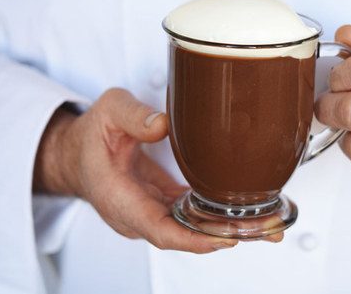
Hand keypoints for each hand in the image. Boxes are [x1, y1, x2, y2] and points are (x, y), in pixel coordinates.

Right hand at [34, 88, 282, 252]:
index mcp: (119, 198)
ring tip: (271, 224)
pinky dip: (221, 219)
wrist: (78, 154)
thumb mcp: (107, 111)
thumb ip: (133, 116)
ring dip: (231, 231)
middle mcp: (137, 215)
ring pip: (193, 231)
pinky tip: (249, 216)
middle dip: (227, 236)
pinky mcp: (164, 206)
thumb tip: (163, 126)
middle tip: (268, 228)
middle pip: (185, 236)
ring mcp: (152, 214)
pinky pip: (194, 219)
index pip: (159, 229)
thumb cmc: (91, 137)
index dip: (194, 238)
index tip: (225, 239)